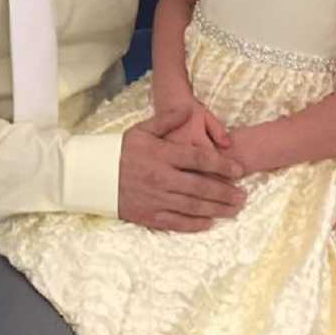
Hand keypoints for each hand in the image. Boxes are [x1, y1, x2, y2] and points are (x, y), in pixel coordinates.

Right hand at [118, 108, 244, 232]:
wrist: (92, 176)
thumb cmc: (120, 151)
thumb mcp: (142, 130)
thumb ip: (167, 120)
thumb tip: (188, 110)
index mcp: (162, 155)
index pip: (200, 160)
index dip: (223, 165)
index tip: (238, 171)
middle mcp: (162, 178)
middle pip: (202, 187)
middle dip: (226, 192)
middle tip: (243, 195)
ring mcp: (156, 198)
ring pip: (193, 207)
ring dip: (217, 209)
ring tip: (234, 210)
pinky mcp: (149, 215)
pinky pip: (177, 222)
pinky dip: (195, 224)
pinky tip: (209, 222)